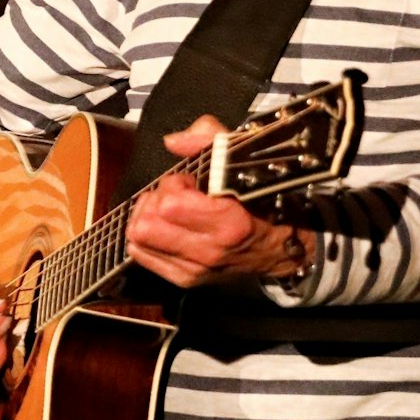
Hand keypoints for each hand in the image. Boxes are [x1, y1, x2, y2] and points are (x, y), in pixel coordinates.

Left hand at [124, 114, 313, 288]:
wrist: (280, 248)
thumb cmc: (262, 201)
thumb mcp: (244, 161)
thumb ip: (209, 140)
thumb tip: (172, 141)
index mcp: (228, 223)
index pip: (169, 204)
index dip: (173, 183)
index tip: (190, 181)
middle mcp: (209, 252)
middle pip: (145, 225)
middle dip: (154, 201)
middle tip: (174, 195)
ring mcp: (196, 270)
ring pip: (138, 240)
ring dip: (147, 218)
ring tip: (168, 210)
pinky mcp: (185, 280)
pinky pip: (141, 255)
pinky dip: (145, 237)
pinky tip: (165, 227)